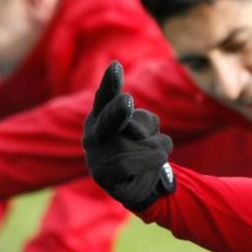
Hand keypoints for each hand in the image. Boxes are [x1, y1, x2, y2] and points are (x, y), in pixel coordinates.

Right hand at [83, 61, 175, 210]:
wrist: (139, 185)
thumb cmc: (141, 149)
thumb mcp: (144, 129)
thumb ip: (140, 121)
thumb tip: (134, 132)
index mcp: (100, 116)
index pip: (105, 96)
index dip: (110, 83)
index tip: (116, 66)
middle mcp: (94, 133)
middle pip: (110, 118)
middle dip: (119, 110)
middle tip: (127, 100)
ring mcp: (95, 155)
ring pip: (135, 141)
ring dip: (158, 145)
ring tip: (157, 153)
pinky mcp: (103, 175)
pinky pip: (133, 162)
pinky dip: (152, 160)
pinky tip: (157, 162)